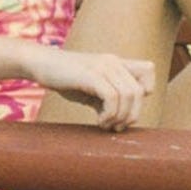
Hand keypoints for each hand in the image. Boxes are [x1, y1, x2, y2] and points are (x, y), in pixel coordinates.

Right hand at [28, 48, 154, 131]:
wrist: (41, 63)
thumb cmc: (65, 78)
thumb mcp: (92, 88)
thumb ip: (109, 98)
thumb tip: (123, 121)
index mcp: (116, 63)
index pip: (149, 70)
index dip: (145, 91)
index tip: (127, 107)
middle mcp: (113, 62)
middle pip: (139, 91)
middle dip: (131, 115)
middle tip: (115, 126)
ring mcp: (102, 67)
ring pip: (128, 96)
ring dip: (119, 117)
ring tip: (105, 125)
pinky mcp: (91, 75)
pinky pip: (112, 97)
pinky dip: (109, 114)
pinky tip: (99, 121)